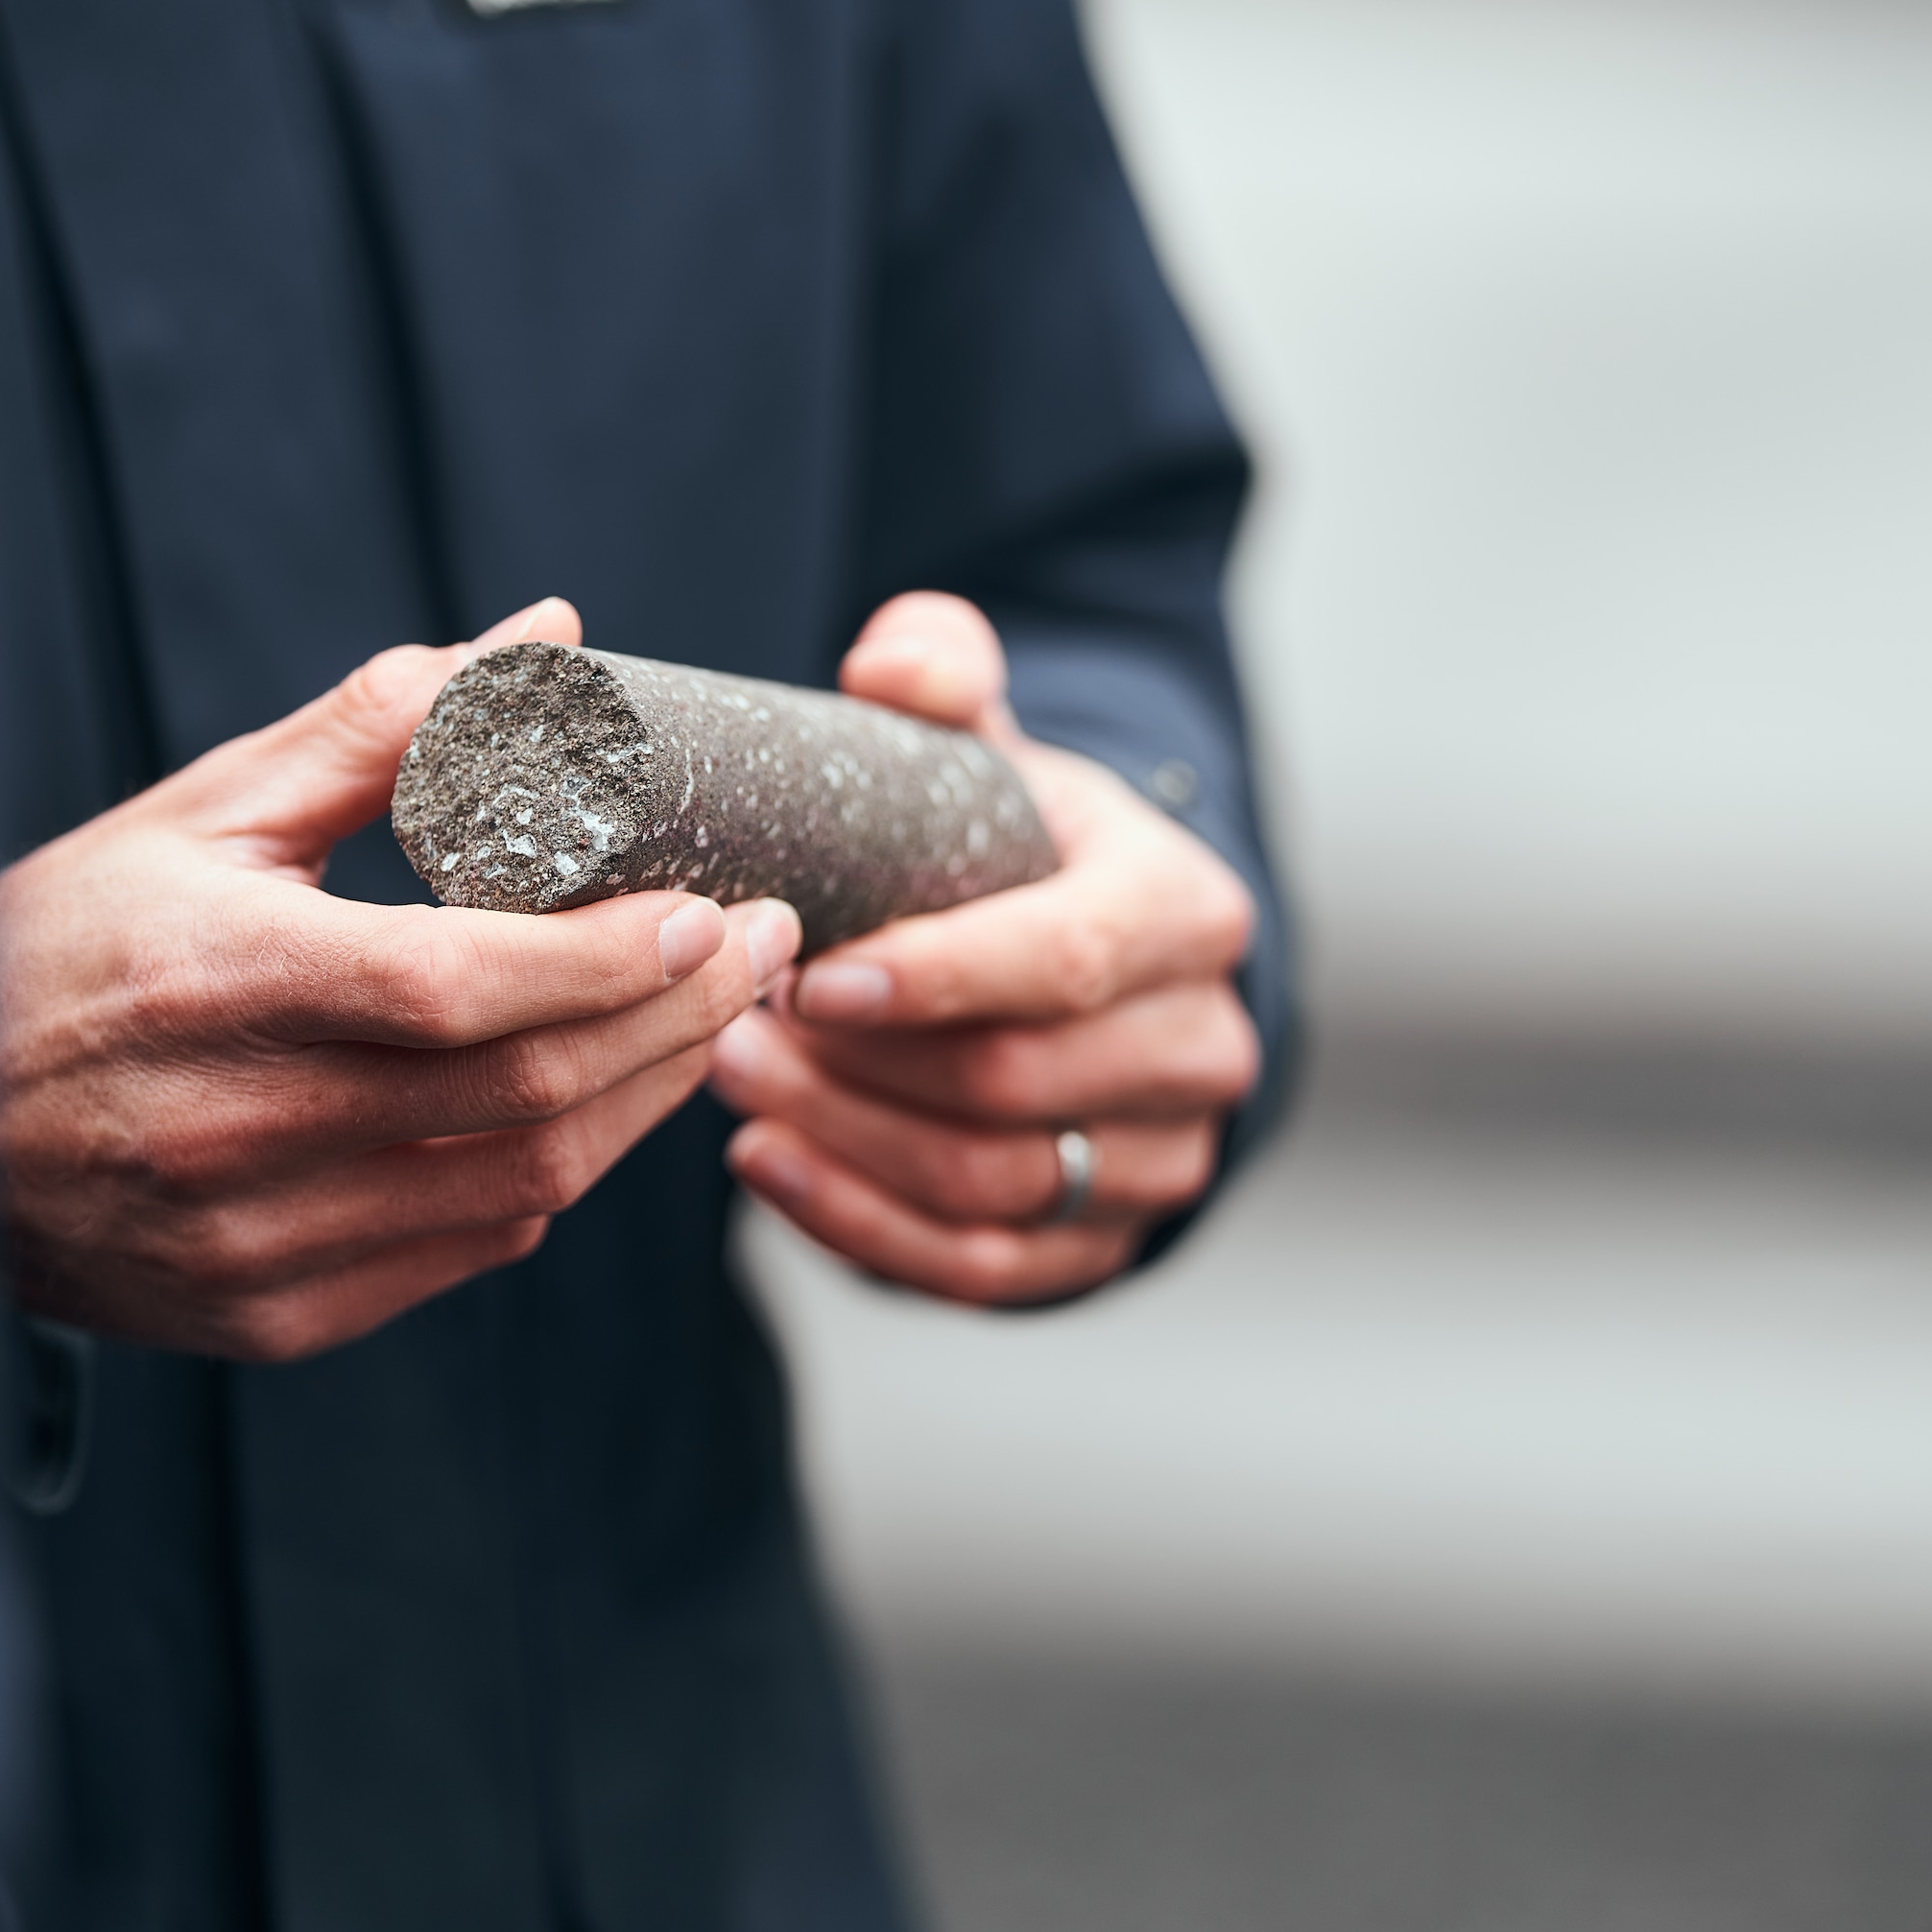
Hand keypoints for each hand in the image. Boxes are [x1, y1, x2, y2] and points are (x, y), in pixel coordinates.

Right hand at [0, 600, 799, 1361]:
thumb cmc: (60, 953)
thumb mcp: (195, 816)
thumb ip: (380, 729)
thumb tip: (546, 637)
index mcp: (217, 982)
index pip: (462, 985)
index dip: (612, 958)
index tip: (715, 904)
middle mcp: (238, 1130)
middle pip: (522, 1093)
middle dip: (675, 1018)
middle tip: (757, 946)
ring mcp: (257, 1242)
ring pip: (519, 1185)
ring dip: (642, 1103)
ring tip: (708, 1017)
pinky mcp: (272, 1316)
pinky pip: (465, 1251)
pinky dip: (553, 1176)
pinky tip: (591, 1103)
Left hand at [712, 593, 1259, 1304]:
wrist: (1095, 970)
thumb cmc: (1022, 852)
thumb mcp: (996, 753)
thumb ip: (945, 679)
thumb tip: (892, 662)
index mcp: (1186, 911)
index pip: (1071, 956)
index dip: (938, 976)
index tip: (813, 974)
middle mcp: (1202, 1046)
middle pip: (1014, 1082)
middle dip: (856, 1062)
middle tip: (728, 1020)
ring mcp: (1160, 1160)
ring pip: (989, 1183)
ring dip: (841, 1139)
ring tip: (732, 1077)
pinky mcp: (1100, 1246)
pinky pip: (978, 1268)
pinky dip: (861, 1227)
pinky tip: (770, 1168)